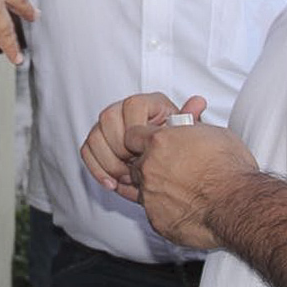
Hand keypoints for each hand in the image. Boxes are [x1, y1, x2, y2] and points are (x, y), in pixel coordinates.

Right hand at [81, 93, 205, 200]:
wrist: (169, 162)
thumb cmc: (179, 145)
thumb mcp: (187, 134)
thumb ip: (189, 119)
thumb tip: (198, 102)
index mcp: (147, 103)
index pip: (132, 105)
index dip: (134, 130)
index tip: (142, 150)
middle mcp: (124, 109)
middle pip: (107, 118)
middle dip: (118, 149)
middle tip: (132, 168)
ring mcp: (109, 125)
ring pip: (94, 136)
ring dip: (107, 162)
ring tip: (124, 178)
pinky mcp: (99, 141)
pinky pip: (87, 151)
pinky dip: (96, 169)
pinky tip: (111, 183)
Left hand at [123, 118, 257, 249]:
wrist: (238, 205)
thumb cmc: (231, 170)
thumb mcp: (212, 133)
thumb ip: (190, 130)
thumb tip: (189, 125)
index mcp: (160, 142)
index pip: (132, 135)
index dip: (143, 139)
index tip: (153, 143)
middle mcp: (150, 168)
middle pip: (136, 164)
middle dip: (150, 166)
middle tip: (173, 167)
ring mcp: (150, 196)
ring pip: (143, 190)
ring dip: (157, 188)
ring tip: (182, 189)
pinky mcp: (156, 220)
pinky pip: (154, 212)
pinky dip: (165, 210)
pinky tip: (184, 206)